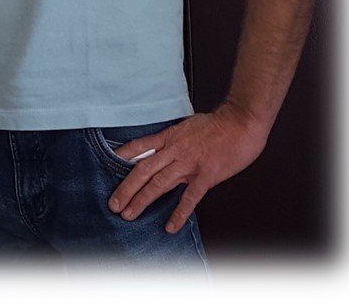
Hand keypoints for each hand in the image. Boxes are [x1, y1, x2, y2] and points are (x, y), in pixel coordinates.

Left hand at [107, 102, 268, 233]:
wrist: (240, 121)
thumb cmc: (218, 125)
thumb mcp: (188, 126)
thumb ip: (174, 140)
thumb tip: (162, 149)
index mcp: (171, 137)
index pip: (141, 146)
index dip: (123, 156)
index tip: (108, 166)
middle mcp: (176, 150)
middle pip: (144, 169)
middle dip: (126, 188)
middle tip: (114, 204)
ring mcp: (190, 163)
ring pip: (159, 183)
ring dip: (142, 200)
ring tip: (129, 214)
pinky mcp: (206, 174)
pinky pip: (190, 197)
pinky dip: (179, 213)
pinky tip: (170, 226)